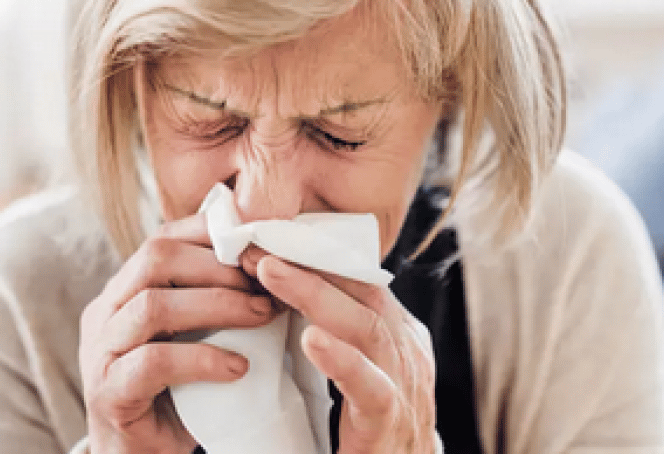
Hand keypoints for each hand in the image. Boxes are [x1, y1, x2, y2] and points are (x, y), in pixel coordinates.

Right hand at [80, 215, 279, 453]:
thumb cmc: (176, 398)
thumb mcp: (193, 340)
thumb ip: (212, 303)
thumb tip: (271, 265)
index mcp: (122, 292)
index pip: (163, 238)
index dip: (212, 234)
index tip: (261, 246)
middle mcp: (104, 313)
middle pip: (155, 258)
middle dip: (220, 266)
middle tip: (267, 284)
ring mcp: (99, 352)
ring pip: (154, 306)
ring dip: (218, 306)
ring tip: (262, 316)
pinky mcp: (108, 393)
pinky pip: (154, 362)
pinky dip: (202, 359)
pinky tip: (239, 368)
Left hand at [242, 249, 436, 453]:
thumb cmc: (369, 426)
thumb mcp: (355, 368)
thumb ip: (332, 332)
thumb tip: (276, 292)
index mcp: (396, 333)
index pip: (357, 279)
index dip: (312, 254)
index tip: (266, 237)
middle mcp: (406, 350)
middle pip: (362, 290)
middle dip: (308, 262)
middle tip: (257, 244)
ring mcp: (405, 385)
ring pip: (367, 328)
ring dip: (315, 295)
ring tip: (270, 272)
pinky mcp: (392, 423)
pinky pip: (371, 387)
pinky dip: (342, 360)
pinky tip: (312, 340)